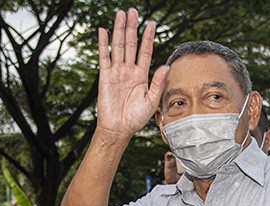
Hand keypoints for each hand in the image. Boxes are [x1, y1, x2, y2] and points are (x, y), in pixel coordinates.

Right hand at [96, 8, 168, 136]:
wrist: (120, 128)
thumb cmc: (136, 118)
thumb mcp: (152, 100)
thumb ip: (158, 82)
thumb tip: (166, 66)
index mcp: (142, 75)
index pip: (145, 52)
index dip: (147, 38)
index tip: (151, 24)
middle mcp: (129, 70)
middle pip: (131, 44)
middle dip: (132, 27)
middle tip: (134, 11)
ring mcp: (117, 72)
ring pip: (119, 46)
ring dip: (120, 30)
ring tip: (122, 14)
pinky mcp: (105, 76)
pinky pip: (104, 57)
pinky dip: (104, 44)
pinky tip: (104, 31)